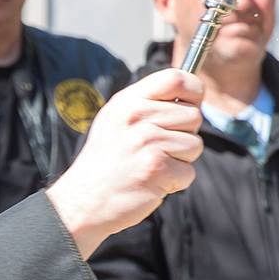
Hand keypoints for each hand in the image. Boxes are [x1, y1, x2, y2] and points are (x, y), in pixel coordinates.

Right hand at [44, 67, 204, 257]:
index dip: (194, 91)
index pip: (177, 78)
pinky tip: (152, 182)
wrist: (83, 201)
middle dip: (184, 135)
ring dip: (180, 161)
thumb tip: (191, 96)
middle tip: (156, 149)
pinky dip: (175, 182)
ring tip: (151, 165)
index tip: (189, 104)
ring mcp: (147, 142)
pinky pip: (189, 172)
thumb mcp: (116, 120)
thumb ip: (148, 104)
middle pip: (193, 116)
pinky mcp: (156, 169)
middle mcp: (137, 117)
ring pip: (195, 145)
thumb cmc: (105, 162)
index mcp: (128, 102)